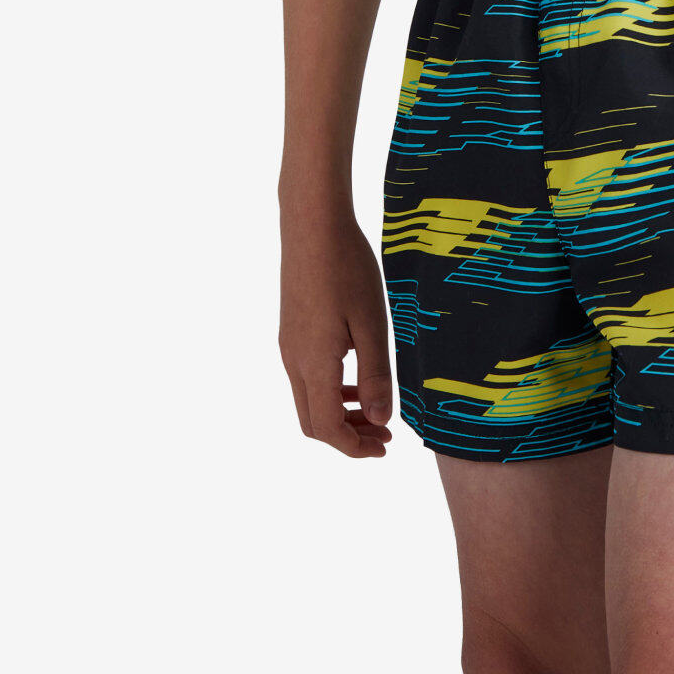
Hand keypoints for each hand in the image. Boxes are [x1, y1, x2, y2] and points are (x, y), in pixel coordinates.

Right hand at [280, 218, 395, 455]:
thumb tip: (379, 420)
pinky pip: (306, 377)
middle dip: (347, 437)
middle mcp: (294, 360)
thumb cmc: (348, 269)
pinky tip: (356, 378)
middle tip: (383, 436)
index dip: (354, 447)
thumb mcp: (372, 323)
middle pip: (312, 422)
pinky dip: (330, 390)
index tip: (384, 447)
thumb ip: (375, 375)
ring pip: (308, 400)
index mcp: (314, 363)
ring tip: (374, 411)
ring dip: (339, 414)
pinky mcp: (291, 331)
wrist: (312, 225)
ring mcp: (289, 346)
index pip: (327, 428)